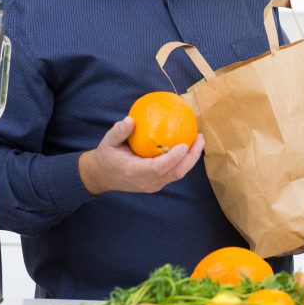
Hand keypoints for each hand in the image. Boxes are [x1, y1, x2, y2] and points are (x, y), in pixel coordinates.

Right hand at [78, 116, 205, 195]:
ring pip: (177, 174)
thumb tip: (130, 119)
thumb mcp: (107, 142)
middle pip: (175, 173)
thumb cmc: (106, 156)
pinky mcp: (157, 183)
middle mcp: (147, 181)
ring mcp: (153, 185)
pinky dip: (183, 160)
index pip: (158, 168)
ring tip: (199, 140)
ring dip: (191, 159)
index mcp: (135, 172)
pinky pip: (174, 172)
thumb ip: (118, 132)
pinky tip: (189, 145)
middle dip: (191, 157)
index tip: (185, 144)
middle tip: (200, 138)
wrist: (103, 176)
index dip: (173, 158)